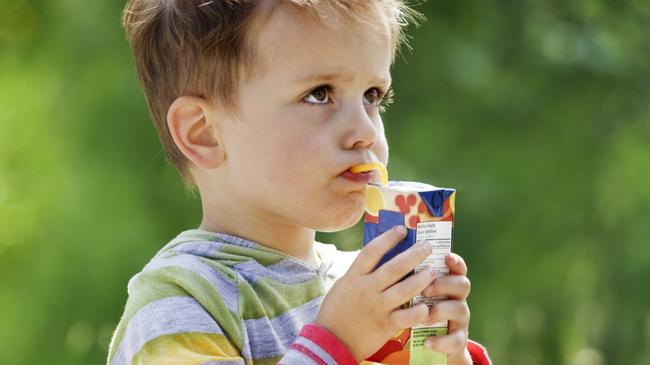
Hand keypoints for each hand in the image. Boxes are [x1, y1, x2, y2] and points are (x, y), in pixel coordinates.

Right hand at [315, 225, 435, 360]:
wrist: (329, 342)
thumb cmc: (335, 313)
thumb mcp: (342, 286)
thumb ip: (359, 274)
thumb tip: (376, 257)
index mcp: (354, 277)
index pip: (372, 251)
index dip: (388, 238)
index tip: (402, 230)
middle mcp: (366, 289)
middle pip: (394, 267)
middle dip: (414, 254)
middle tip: (427, 246)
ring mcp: (377, 307)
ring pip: (405, 289)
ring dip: (421, 279)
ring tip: (432, 272)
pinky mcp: (385, 325)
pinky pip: (407, 316)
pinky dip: (419, 311)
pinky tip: (427, 306)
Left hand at [420, 253, 471, 364]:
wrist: (430, 342)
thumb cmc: (420, 309)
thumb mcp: (417, 294)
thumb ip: (413, 280)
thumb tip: (396, 260)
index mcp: (448, 284)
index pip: (458, 268)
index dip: (455, 261)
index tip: (446, 256)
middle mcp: (458, 298)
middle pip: (462, 284)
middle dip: (444, 284)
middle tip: (426, 290)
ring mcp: (460, 319)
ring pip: (460, 309)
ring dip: (441, 311)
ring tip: (424, 317)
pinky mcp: (458, 339)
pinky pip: (456, 339)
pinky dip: (442, 341)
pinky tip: (427, 342)